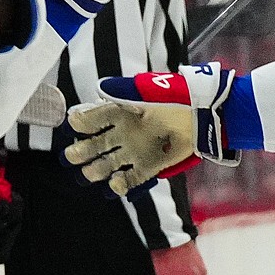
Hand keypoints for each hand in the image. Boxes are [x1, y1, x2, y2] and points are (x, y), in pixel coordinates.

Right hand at [65, 66, 237, 194]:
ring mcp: (135, 151)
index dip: (82, 123)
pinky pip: (131, 178)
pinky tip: (115, 185)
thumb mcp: (148, 90)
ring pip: (108, 164)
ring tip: (90, 173)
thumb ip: (123, 90)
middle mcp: (123, 133)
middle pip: (95, 145)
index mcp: (120, 112)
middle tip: (72, 157)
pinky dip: (122, 184)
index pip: (93, 119)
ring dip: (97, 170)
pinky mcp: (149, 166)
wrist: (202, 115)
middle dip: (81, 152)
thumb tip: (99, 89)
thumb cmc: (175, 97)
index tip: (75, 125)